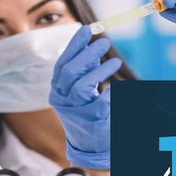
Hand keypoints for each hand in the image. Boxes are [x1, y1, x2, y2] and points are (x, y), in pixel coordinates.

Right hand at [49, 26, 121, 169]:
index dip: (74, 45)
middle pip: (70, 72)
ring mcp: (74, 111)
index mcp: (57, 89)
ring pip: (83, 86)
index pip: (62, 63)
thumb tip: (92, 48)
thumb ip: (84, 71)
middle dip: (87, 54)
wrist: (89, 146)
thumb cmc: (85, 112)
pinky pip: (101, 102)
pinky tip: (117, 87)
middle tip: (104, 42)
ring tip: (116, 61)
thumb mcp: (80, 90)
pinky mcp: (90, 121)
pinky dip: (110, 92)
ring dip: (100, 71)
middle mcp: (61, 99)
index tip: (86, 29)